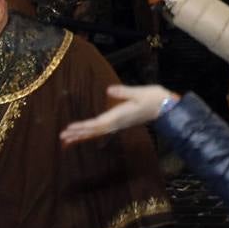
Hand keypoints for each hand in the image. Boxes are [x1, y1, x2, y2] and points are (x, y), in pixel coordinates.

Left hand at [59, 84, 175, 143]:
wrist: (166, 108)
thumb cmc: (154, 98)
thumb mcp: (139, 92)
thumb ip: (124, 92)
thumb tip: (108, 89)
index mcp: (119, 115)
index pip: (97, 123)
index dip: (83, 126)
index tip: (70, 128)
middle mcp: (117, 122)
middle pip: (94, 130)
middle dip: (78, 133)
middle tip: (62, 136)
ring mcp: (119, 124)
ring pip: (98, 132)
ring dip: (83, 135)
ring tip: (69, 138)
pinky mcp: (121, 122)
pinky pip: (103, 130)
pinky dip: (92, 132)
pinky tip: (86, 133)